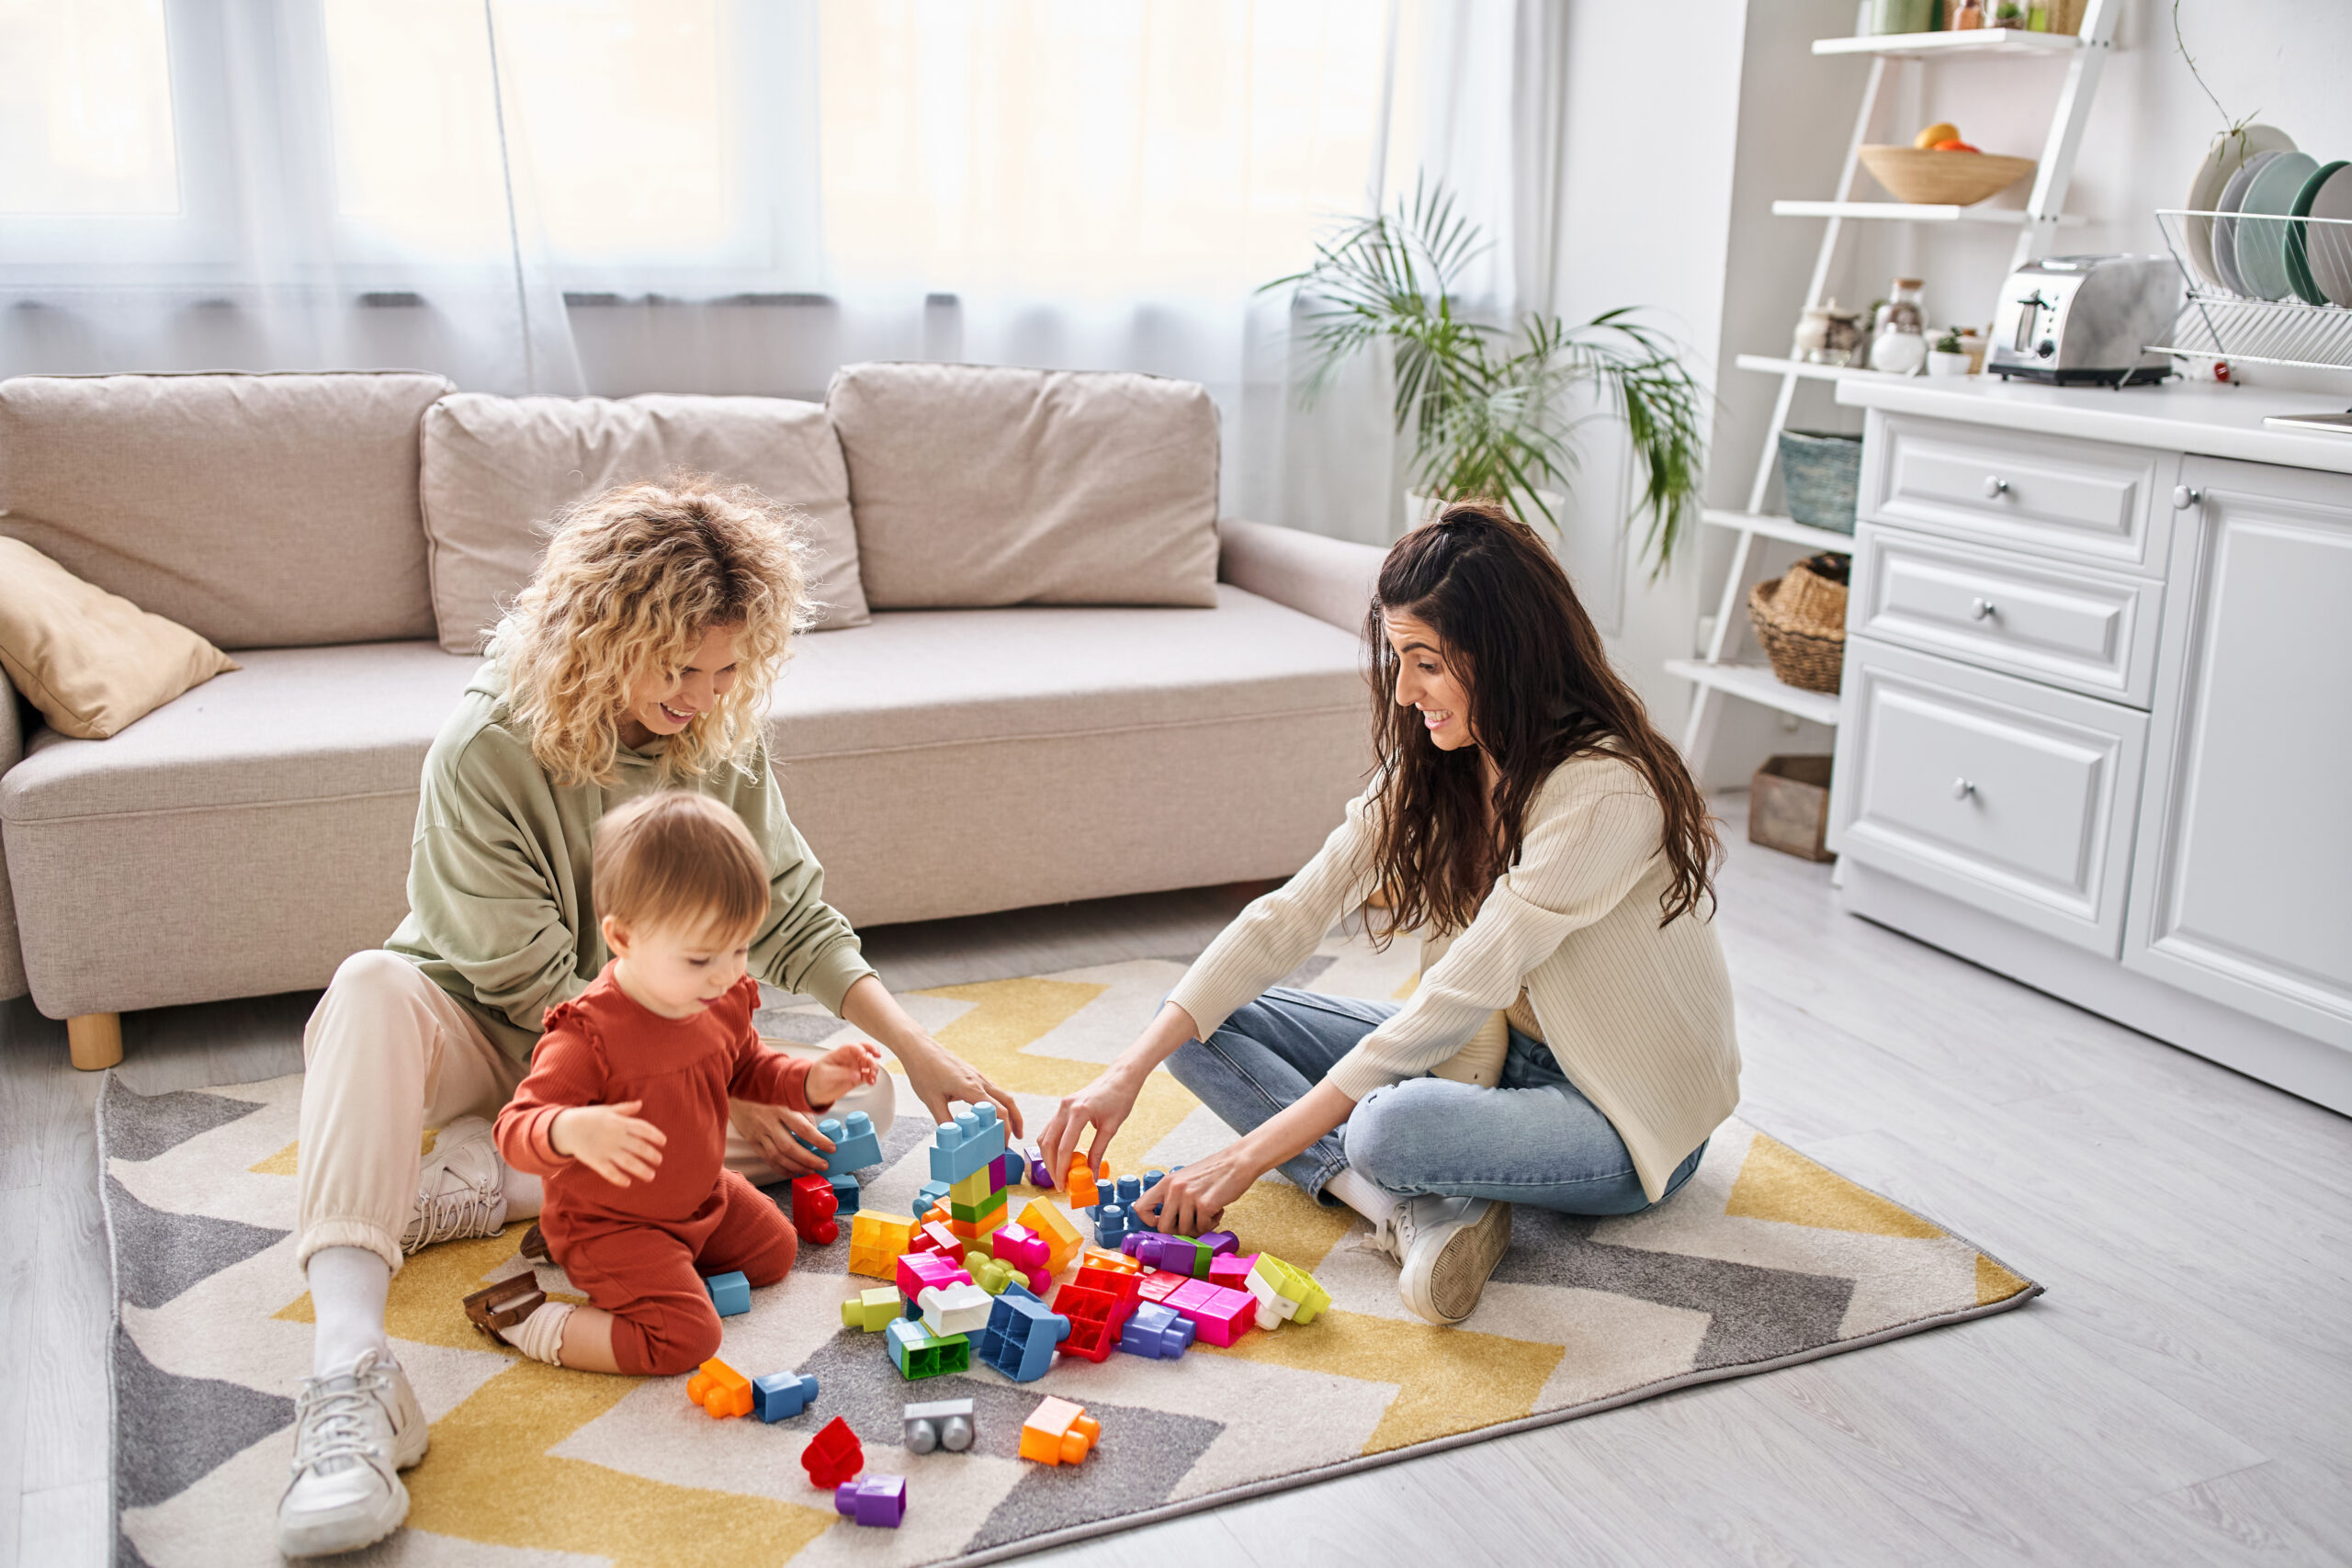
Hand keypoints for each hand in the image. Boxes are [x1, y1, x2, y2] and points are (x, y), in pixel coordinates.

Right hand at [551, 1101, 665, 1186]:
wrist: (566, 1128)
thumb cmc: (589, 1117)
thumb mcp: (607, 1110)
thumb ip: (625, 1109)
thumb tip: (640, 1103)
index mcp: (620, 1123)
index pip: (643, 1128)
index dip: (655, 1135)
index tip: (663, 1142)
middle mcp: (615, 1136)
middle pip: (639, 1147)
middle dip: (651, 1155)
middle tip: (659, 1161)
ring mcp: (606, 1150)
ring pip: (628, 1161)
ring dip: (641, 1169)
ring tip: (651, 1176)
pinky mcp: (595, 1161)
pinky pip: (610, 1172)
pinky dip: (619, 1178)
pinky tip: (628, 1183)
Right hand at [728, 1099, 828, 1177]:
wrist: (738, 1088)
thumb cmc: (769, 1092)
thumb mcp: (786, 1095)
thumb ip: (802, 1112)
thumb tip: (817, 1132)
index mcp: (781, 1108)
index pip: (803, 1128)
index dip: (818, 1140)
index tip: (831, 1147)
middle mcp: (769, 1122)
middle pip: (789, 1147)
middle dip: (808, 1159)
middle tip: (823, 1165)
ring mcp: (759, 1133)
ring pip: (778, 1156)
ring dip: (796, 1167)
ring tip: (811, 1171)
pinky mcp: (752, 1140)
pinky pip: (767, 1159)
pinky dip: (781, 1168)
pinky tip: (793, 1172)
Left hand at [805, 1041, 882, 1106]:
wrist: (816, 1091)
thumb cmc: (817, 1077)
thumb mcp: (826, 1074)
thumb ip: (841, 1073)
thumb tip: (856, 1074)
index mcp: (840, 1053)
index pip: (852, 1046)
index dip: (859, 1048)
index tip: (864, 1054)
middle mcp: (850, 1059)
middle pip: (865, 1050)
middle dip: (872, 1051)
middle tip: (876, 1056)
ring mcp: (855, 1068)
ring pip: (869, 1063)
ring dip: (874, 1067)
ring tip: (872, 1075)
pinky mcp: (858, 1078)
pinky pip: (868, 1076)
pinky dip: (872, 1078)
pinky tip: (872, 1081)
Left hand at [897, 1037, 1024, 1139]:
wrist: (920, 1049)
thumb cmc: (924, 1071)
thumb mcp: (932, 1101)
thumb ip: (945, 1121)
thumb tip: (954, 1140)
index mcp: (971, 1088)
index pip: (998, 1111)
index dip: (1004, 1129)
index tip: (1003, 1144)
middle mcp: (979, 1081)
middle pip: (1008, 1101)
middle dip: (1017, 1120)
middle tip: (1018, 1136)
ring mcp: (978, 1076)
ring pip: (1002, 1094)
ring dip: (1010, 1111)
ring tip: (1010, 1127)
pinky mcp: (973, 1074)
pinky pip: (993, 1090)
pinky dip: (999, 1103)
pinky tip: (991, 1112)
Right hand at [1035, 1067, 1143, 1187]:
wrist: (1121, 1076)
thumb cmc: (1120, 1099)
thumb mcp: (1111, 1128)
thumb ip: (1098, 1152)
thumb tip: (1092, 1176)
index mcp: (1079, 1113)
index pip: (1063, 1148)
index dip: (1061, 1170)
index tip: (1062, 1186)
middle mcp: (1065, 1108)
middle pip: (1048, 1143)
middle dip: (1051, 1166)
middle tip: (1058, 1183)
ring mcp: (1062, 1105)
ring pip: (1045, 1135)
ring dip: (1048, 1156)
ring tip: (1059, 1172)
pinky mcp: (1063, 1105)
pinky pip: (1051, 1128)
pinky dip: (1052, 1144)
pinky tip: (1060, 1156)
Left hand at [1131, 1140, 1260, 1234]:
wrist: (1238, 1161)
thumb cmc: (1214, 1172)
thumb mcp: (1185, 1179)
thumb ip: (1173, 1196)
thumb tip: (1165, 1222)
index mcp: (1166, 1182)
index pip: (1140, 1207)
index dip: (1148, 1221)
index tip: (1162, 1222)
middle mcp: (1174, 1189)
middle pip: (1163, 1228)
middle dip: (1179, 1231)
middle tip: (1192, 1224)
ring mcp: (1189, 1197)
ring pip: (1185, 1231)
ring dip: (1199, 1228)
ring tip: (1208, 1213)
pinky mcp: (1205, 1204)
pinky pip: (1203, 1228)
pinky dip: (1212, 1224)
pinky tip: (1217, 1211)